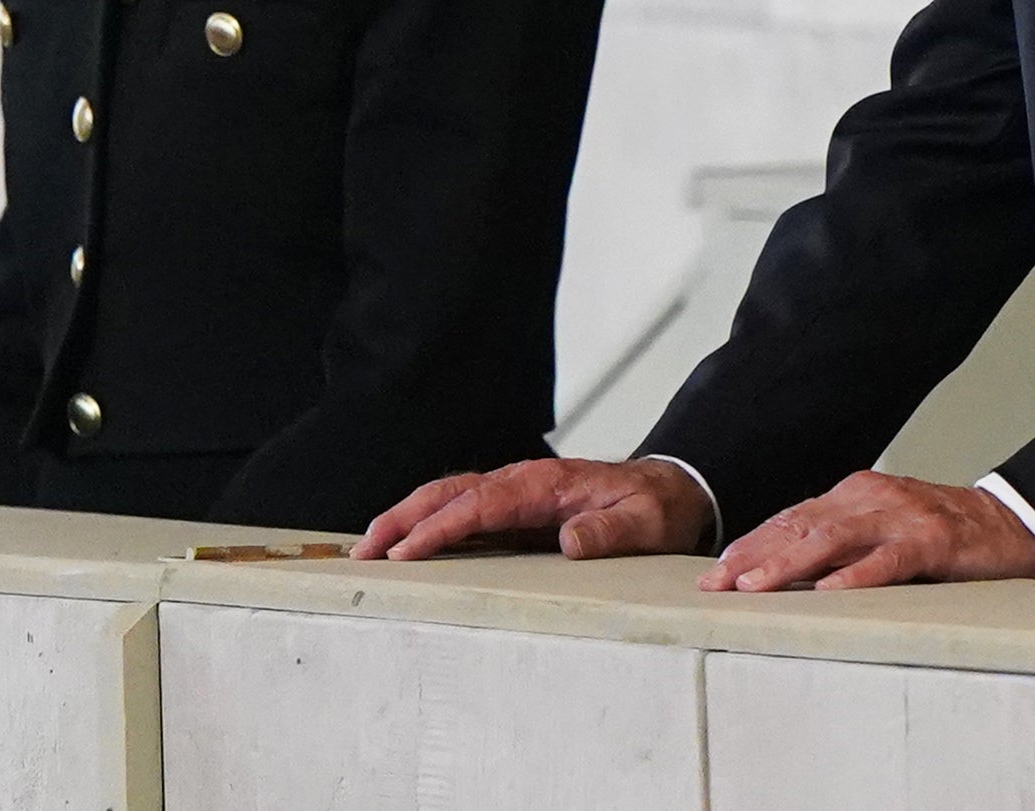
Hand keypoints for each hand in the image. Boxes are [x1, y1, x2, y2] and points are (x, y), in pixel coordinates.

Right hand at [355, 456, 714, 562]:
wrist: (670, 490)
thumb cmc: (656, 507)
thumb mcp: (644, 522)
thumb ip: (610, 530)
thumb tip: (571, 540)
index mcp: (547, 484)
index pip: (481, 503)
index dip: (441, 528)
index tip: (406, 552)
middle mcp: (524, 482)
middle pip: (451, 492)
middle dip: (403, 517)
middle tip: (364, 549)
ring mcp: (517, 493)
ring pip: (450, 497)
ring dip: (408, 518)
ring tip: (370, 548)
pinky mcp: (517, 508)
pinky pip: (465, 510)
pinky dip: (430, 522)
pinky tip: (408, 545)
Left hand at [701, 471, 1034, 591]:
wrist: (1014, 523)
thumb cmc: (945, 534)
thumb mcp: (884, 530)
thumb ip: (842, 541)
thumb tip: (786, 568)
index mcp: (856, 494)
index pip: (791, 519)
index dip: (750, 544)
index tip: (714, 573)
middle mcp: (873, 498)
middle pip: (801, 526)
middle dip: (754, 556)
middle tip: (716, 585)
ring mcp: (902, 518)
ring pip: (834, 539)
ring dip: (788, 564)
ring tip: (755, 587)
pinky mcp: (933, 541)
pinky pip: (889, 561)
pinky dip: (857, 576)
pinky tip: (830, 592)